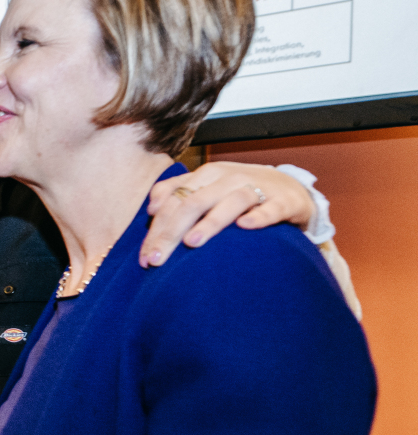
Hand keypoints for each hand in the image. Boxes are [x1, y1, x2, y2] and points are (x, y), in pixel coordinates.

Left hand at [141, 161, 315, 266]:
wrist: (291, 188)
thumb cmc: (239, 193)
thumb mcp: (208, 188)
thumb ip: (177, 193)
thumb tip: (151, 210)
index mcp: (206, 175)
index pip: (173, 201)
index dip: (156, 229)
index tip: (145, 257)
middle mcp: (228, 178)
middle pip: (193, 203)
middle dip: (172, 232)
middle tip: (158, 259)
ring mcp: (256, 187)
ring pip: (230, 202)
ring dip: (210, 222)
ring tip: (191, 242)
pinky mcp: (283, 200)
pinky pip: (270, 208)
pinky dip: (258, 216)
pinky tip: (245, 227)